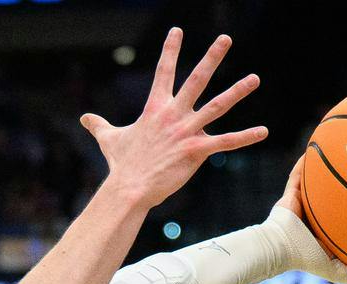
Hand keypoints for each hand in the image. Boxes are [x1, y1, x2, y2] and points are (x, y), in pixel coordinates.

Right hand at [81, 28, 266, 207]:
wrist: (129, 189)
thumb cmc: (121, 165)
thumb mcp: (109, 140)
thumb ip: (99, 125)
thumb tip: (83, 119)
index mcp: (156, 108)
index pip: (164, 71)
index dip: (171, 50)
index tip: (178, 30)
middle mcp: (174, 114)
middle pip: (197, 79)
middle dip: (212, 57)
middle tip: (225, 39)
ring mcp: (187, 131)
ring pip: (217, 106)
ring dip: (237, 91)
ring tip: (255, 78)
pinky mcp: (196, 151)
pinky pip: (225, 142)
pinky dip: (245, 137)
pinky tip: (263, 131)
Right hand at [270, 158, 346, 283]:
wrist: (278, 249)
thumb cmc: (304, 259)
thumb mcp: (335, 270)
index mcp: (325, 229)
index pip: (344, 216)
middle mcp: (314, 214)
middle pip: (334, 194)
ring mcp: (302, 202)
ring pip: (318, 180)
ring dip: (327, 165)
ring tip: (344, 146)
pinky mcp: (290, 193)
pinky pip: (299, 172)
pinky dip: (308, 160)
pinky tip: (319, 143)